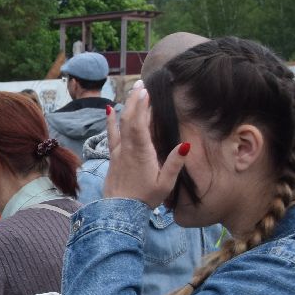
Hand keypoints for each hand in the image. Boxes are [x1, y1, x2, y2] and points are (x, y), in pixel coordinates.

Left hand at [103, 85, 188, 206]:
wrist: (119, 210)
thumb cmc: (145, 198)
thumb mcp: (165, 184)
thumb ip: (175, 164)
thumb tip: (186, 144)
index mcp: (141, 153)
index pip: (139, 125)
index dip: (142, 107)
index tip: (146, 92)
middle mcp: (127, 149)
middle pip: (129, 120)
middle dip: (134, 101)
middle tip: (141, 84)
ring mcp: (118, 151)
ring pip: (120, 125)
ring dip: (125, 107)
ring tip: (131, 91)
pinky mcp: (113, 156)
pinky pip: (112, 134)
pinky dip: (111, 121)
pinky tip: (109, 110)